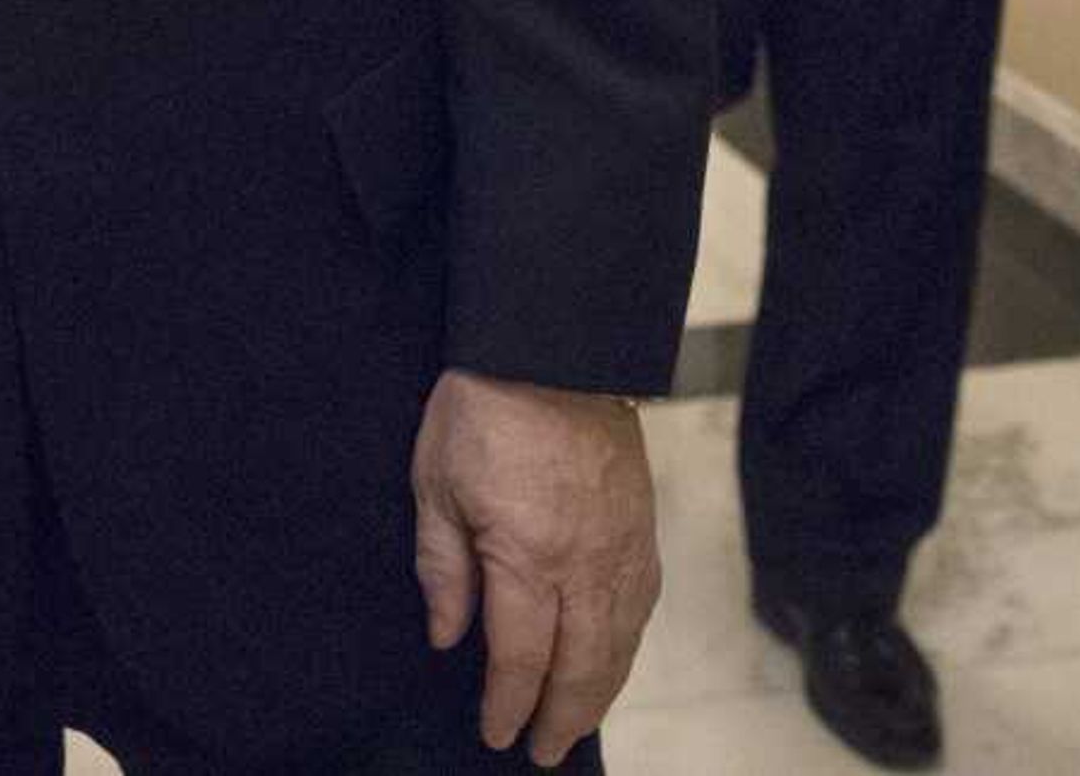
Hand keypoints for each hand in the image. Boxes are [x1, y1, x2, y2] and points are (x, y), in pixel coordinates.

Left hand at [412, 370, 660, 767]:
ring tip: (576, 722)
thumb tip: (448, 636)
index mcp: (528, 554)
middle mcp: (586, 562)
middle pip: (582, 665)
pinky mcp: (644, 526)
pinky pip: (644, 605)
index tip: (496, 733)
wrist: (554, 345)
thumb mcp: (435, 483)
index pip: (522, 657)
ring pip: (621, 643)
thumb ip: (443, 567)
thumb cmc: (483, 409)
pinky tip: (613, 659)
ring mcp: (624, 546)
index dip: (508, 703)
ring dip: (600, 692)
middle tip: (543, 751)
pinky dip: (629, 646)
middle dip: (562, 717)